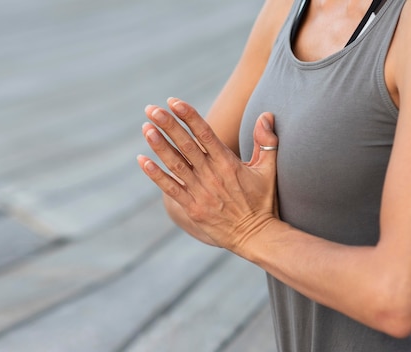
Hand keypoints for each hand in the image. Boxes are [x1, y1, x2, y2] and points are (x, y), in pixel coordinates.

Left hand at [137, 97, 278, 251]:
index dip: (189, 116)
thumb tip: (266, 114)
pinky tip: (142, 160)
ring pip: (175, 164)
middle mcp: (212, 175)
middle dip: (168, 125)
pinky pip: (171, 188)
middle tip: (151, 109)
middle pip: (186, 145)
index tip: (173, 102)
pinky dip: (156, 175)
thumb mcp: (268, 170)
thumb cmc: (262, 201)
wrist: (256, 236)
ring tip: (146, 127)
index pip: (205, 134)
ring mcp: (201, 191)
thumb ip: (266, 142)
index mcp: (228, 163)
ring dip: (159, 145)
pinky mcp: (193, 207)